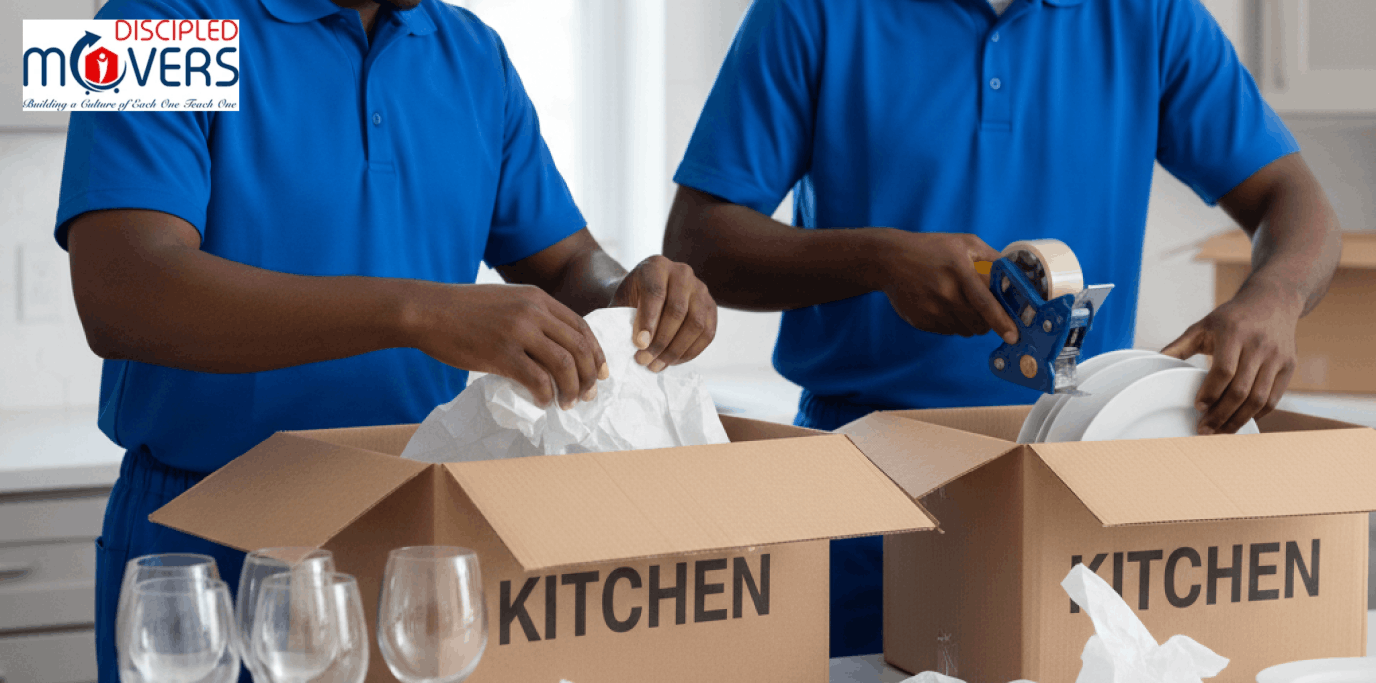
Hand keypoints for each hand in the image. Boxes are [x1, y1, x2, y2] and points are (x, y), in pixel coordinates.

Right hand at [408, 283, 606, 408]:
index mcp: (537, 298)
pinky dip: (546, 395)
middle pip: (580, 348)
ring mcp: (518, 332)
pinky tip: (543, 402)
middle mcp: (533, 312)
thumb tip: (554, 349)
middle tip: (587, 395)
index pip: (582, 328)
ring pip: (565, 364)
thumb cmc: (463, 310)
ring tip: (567, 403)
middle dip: (590, 376)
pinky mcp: (501, 353)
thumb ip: (532, 317)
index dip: (596, 354)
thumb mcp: (506, 301)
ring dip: (572, 389)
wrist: (427, 311)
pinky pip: (537, 379)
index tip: (600, 374)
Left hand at [610, 255, 717, 371]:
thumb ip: (623, 319)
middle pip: (678, 310)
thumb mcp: (620, 303)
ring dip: (676, 350)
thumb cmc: (630, 300)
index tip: (639, 345)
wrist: (644, 293)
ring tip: (656, 365)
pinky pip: (707, 333)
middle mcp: (682, 273)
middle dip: (661, 341)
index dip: (648, 321)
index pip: (656, 293)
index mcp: (656, 266)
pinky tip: (672, 361)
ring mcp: (700, 289)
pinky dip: (690, 352)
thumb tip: (637, 346)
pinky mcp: (711, 306)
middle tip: (644, 360)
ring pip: (696, 324)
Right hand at [876, 232, 1019, 341]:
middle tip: (984, 310)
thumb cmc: (930, 248)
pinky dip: (951, 323)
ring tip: (959, 303)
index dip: (1002, 322)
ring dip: (969, 322)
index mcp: (959, 272)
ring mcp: (931, 310)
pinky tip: (942, 305)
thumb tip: (1014, 273)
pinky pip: (947, 331)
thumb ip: (992, 256)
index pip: (986, 304)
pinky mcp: (920, 321)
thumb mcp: (964, 242)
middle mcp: (945, 294)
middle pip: (978, 323)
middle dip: (988, 322)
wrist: (889, 259)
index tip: (1012, 336)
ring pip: (964, 330)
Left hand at [1161, 287, 1300, 433]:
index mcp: (1234, 333)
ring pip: (1259, 398)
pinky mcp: (1289, 366)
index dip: (1210, 392)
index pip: (1224, 371)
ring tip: (1221, 431)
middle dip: (1221, 414)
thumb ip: (1179, 346)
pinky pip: (1274, 398)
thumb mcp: (1203, 325)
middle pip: (1241, 390)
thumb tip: (1154, 362)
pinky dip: (1257, 414)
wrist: (1272, 302)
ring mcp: (1277, 357)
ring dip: (1239, 420)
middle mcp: (1258, 345)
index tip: (1198, 407)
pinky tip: (1241, 420)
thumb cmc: (1231, 318)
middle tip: (1205, 429)